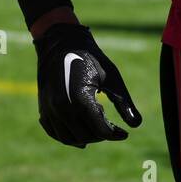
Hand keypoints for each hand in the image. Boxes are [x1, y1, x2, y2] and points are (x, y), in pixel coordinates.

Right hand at [33, 22, 140, 146]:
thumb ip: (124, 102)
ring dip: (85, 137)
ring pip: (69, 138)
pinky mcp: (43, 109)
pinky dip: (68, 135)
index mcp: (80, 99)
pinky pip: (55, 132)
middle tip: (111, 126)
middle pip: (85, 136)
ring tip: (97, 127)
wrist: (61, 43)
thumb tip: (137, 125)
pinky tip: (81, 132)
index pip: (100, 130)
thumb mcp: (112, 77)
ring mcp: (50, 109)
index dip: (115, 134)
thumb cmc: (90, 58)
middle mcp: (62, 108)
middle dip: (101, 135)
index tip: (124, 134)